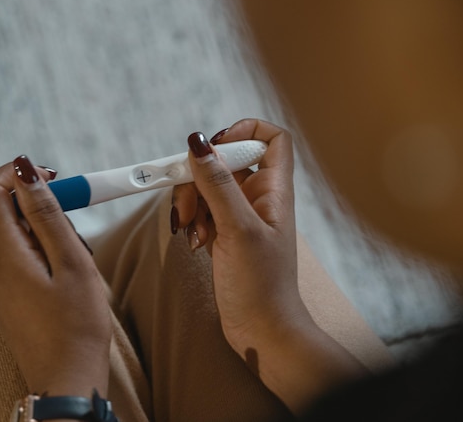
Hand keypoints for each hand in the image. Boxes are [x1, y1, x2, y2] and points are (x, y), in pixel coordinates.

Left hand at [0, 155, 110, 396]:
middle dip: (42, 205)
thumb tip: (24, 170)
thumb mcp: (70, 262)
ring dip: (46, 231)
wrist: (65, 381)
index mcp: (2, 252)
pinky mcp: (3, 293)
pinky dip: (42, 251)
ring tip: (75, 262)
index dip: (19, 173)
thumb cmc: (76, 325)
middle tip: (78, 226)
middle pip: (4, 209)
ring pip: (15, 232)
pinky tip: (65, 277)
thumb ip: (46, 213)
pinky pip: (17, 254)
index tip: (55, 179)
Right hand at [172, 119, 302, 354]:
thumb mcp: (238, 230)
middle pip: (224, 162)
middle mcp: (259, 198)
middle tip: (188, 205)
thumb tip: (198, 142)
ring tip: (191, 231)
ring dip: (190, 203)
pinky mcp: (224, 234)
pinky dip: (191, 221)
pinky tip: (193, 243)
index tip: (214, 144)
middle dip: (198, 178)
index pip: (271, 138)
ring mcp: (240, 216)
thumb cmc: (261, 285)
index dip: (245, 130)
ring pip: (207, 187)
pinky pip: (201, 211)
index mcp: (274, 190)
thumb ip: (218, 185)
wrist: (261, 331)